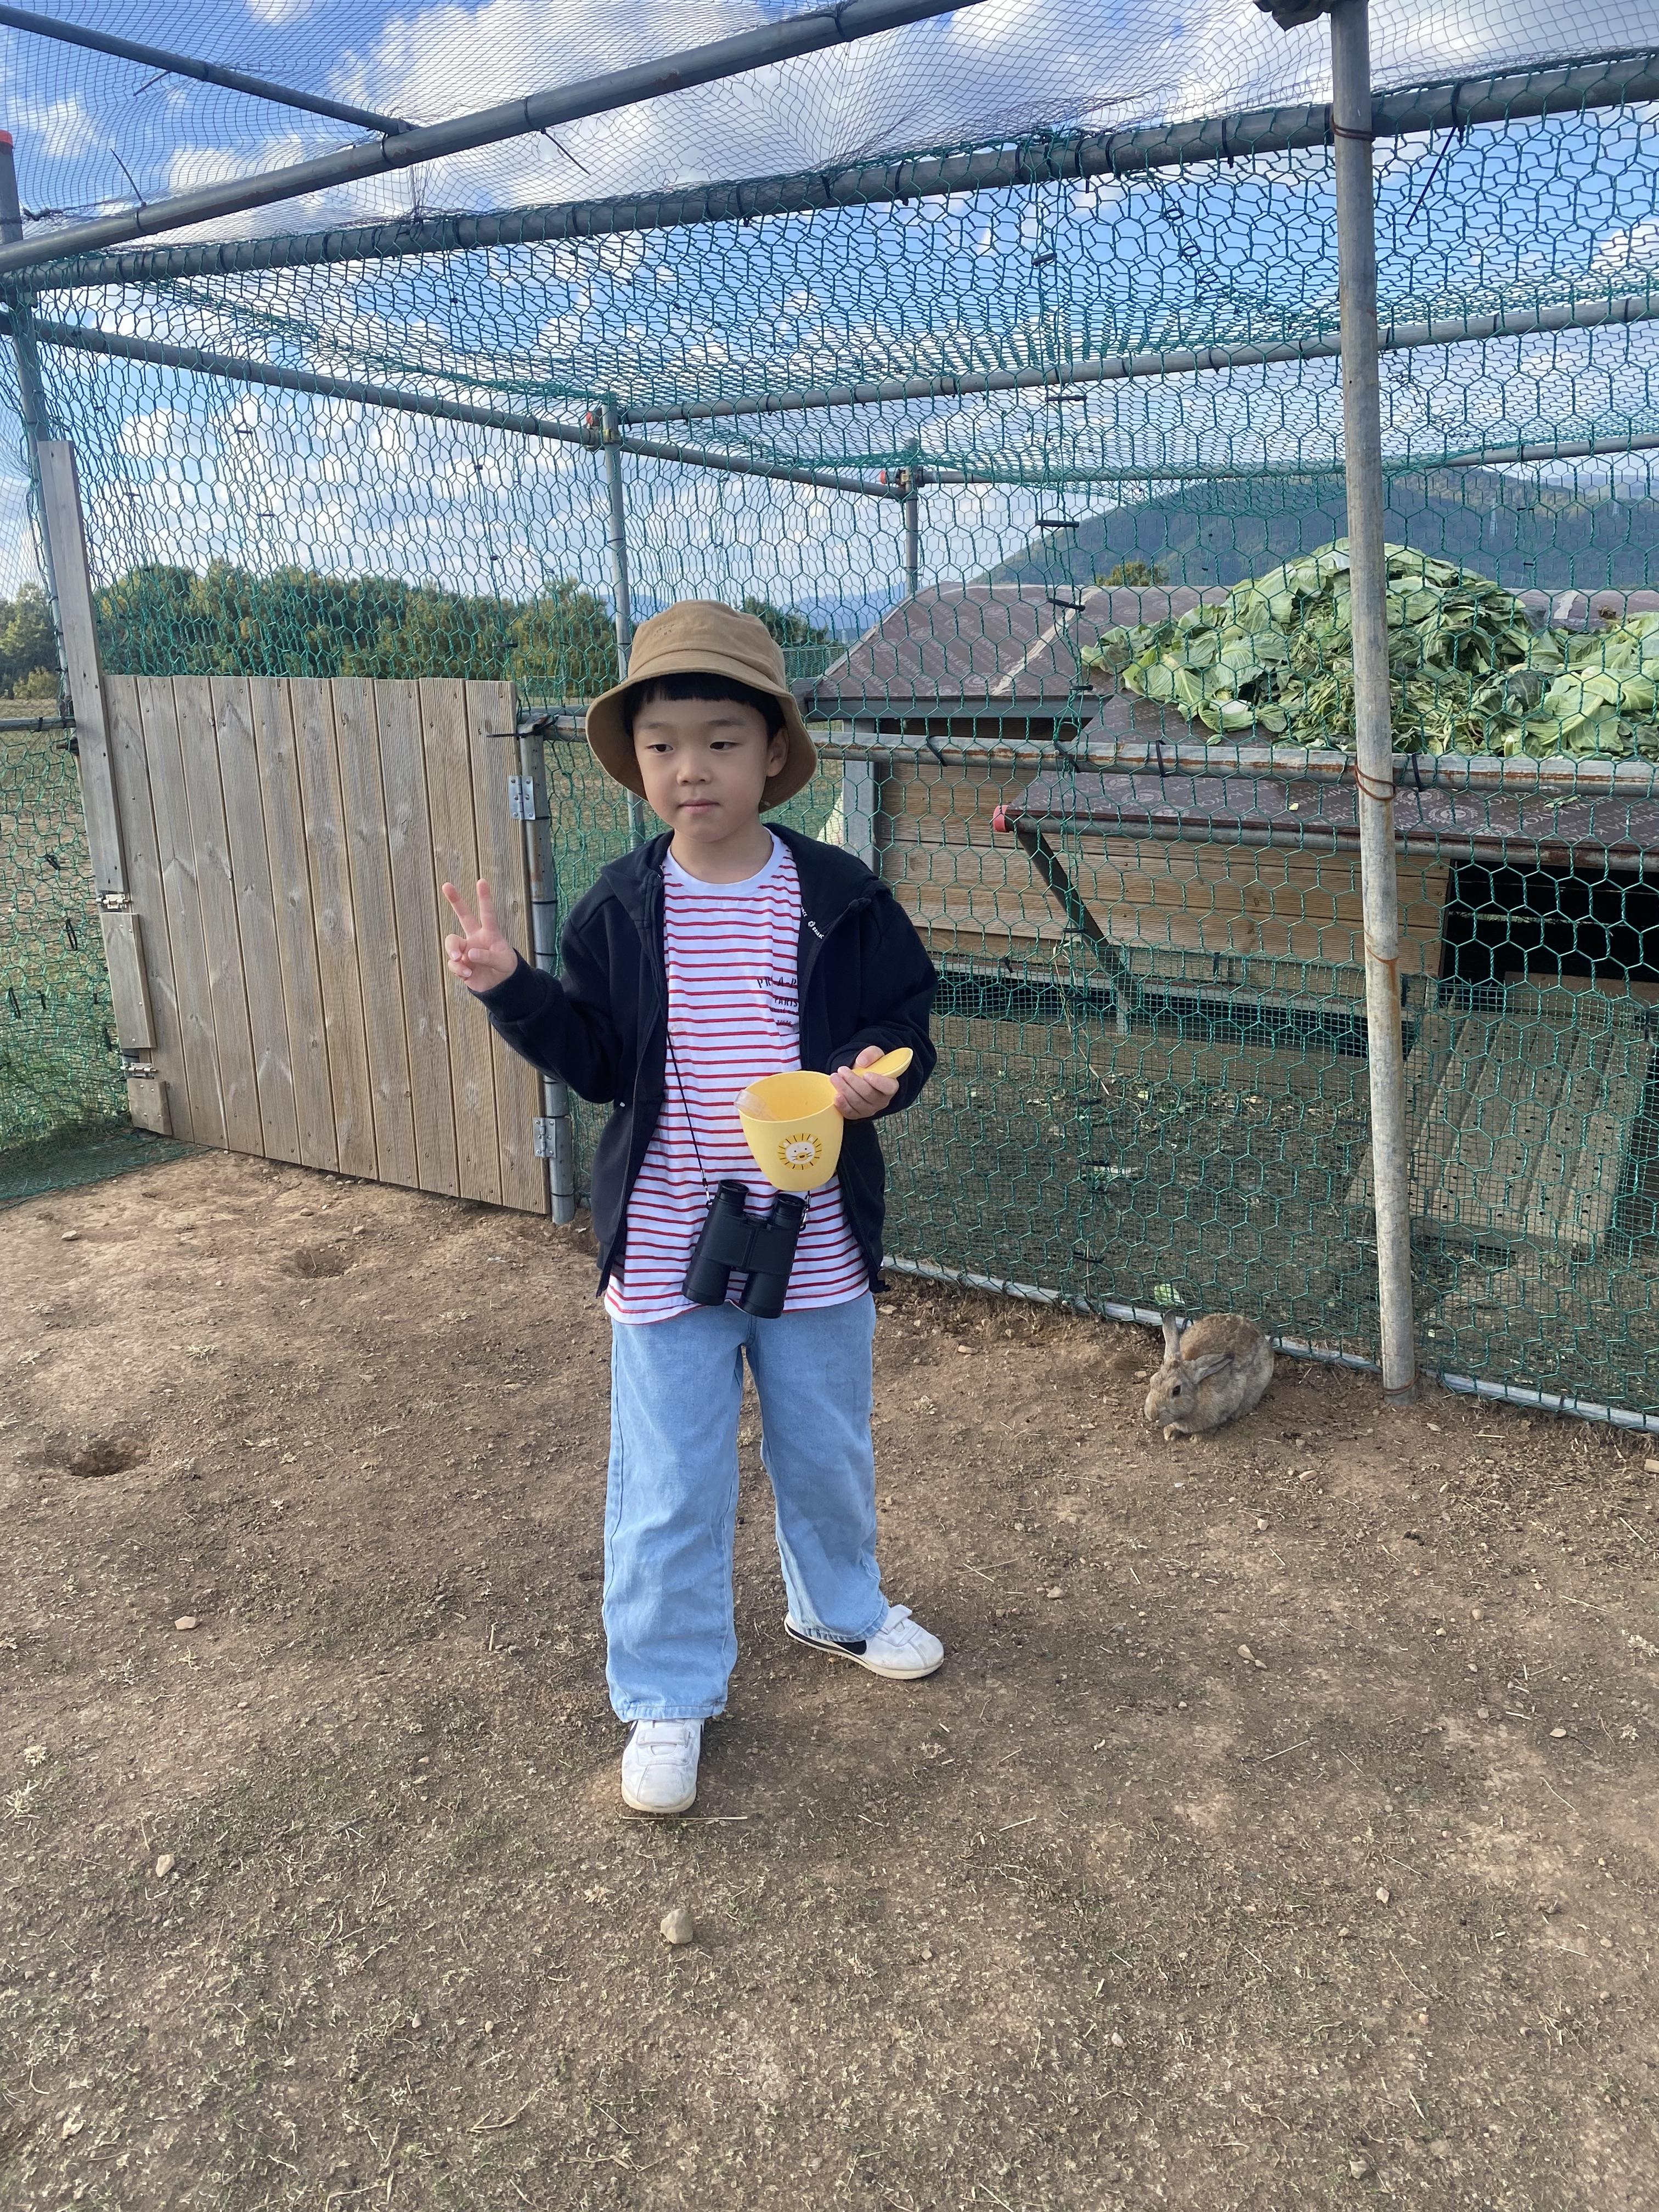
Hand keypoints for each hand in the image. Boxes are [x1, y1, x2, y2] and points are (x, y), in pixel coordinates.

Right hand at [441, 878, 516, 993]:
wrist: (499, 985)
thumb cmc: (505, 968)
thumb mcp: (503, 962)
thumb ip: (488, 957)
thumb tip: (469, 953)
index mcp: (490, 933)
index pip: (487, 913)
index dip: (484, 898)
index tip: (482, 881)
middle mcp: (475, 938)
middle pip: (464, 916)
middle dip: (455, 900)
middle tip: (446, 884)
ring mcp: (466, 950)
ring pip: (452, 942)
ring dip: (453, 950)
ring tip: (459, 958)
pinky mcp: (459, 964)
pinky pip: (453, 963)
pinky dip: (459, 969)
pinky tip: (468, 973)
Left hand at [831, 1044, 900, 1121]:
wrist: (862, 1077)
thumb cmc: (871, 1067)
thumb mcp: (874, 1055)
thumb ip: (870, 1054)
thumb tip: (861, 1062)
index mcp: (890, 1086)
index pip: (888, 1087)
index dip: (878, 1082)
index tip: (866, 1074)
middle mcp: (882, 1101)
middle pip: (868, 1093)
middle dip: (853, 1081)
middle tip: (842, 1070)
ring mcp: (870, 1109)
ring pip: (857, 1102)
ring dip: (844, 1089)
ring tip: (835, 1077)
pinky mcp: (858, 1114)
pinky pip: (850, 1113)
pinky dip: (842, 1105)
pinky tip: (836, 1096)